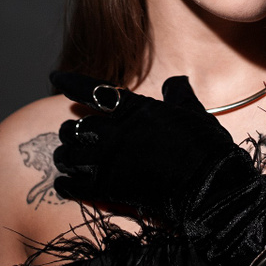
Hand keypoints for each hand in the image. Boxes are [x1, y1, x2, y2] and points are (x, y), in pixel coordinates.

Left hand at [48, 72, 256, 221]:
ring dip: (65, 156)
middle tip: (70, 135)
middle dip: (70, 131)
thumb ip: (178, 94)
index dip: (71, 83)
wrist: (210, 187)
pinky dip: (65, 183)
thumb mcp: (193, 112)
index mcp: (134, 108)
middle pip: (75, 127)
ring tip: (64, 159)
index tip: (56, 77)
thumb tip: (176, 81)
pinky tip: (62, 184)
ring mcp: (109, 161)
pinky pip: (73, 184)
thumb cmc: (206, 148)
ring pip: (69, 155)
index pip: (93, 90)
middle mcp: (115, 132)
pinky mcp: (108, 188)